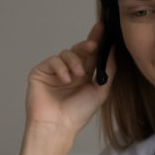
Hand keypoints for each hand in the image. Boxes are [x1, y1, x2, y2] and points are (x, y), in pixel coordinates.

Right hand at [15, 22, 115, 154]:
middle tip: (93, 46)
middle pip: (79, 49)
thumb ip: (108, 70)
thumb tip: (113, 50)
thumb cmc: (78, 114)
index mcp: (84, 75)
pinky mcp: (41, 72)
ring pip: (66, 53)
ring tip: (78, 76)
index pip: (91, 54)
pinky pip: (53, 60)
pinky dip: (61, 67)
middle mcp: (70, 70)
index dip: (97, 40)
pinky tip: (65, 79)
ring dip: (74, 62)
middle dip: (87, 45)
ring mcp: (55, 71)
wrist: (58, 126)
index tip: (102, 27)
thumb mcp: (101, 91)